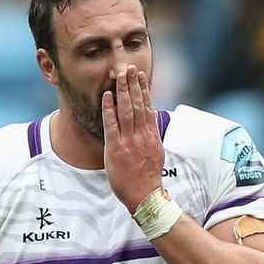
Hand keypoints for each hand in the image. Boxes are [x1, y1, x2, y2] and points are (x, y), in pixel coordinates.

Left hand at [102, 65, 164, 211]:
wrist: (144, 195)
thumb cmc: (148, 177)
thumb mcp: (156, 153)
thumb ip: (152, 136)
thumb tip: (151, 122)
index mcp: (152, 135)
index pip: (148, 107)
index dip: (144, 90)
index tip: (141, 76)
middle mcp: (142, 135)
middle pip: (137, 104)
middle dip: (133, 85)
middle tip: (129, 68)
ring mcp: (129, 141)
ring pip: (126, 110)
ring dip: (122, 91)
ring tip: (119, 76)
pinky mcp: (116, 148)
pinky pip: (112, 124)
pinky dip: (109, 109)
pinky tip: (107, 96)